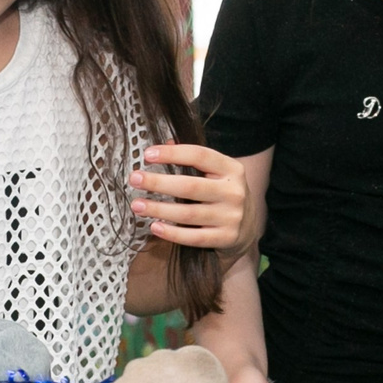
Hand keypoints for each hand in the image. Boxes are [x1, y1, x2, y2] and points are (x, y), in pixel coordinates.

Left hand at [130, 143, 248, 250]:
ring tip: (137, 205)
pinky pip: (194, 237)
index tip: (147, 155)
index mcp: (231, 169)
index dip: (172, 154)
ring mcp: (231, 217)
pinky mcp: (226, 238)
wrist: (248, 227)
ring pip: (189, 214)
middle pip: (190, 186)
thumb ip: (193, 159)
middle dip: (158, 183)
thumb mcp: (216, 172)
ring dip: (159, 209)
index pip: (200, 156)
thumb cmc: (222, 193)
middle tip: (134, 179)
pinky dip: (172, 233)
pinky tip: (154, 227)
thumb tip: (164, 144)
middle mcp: (233, 192)